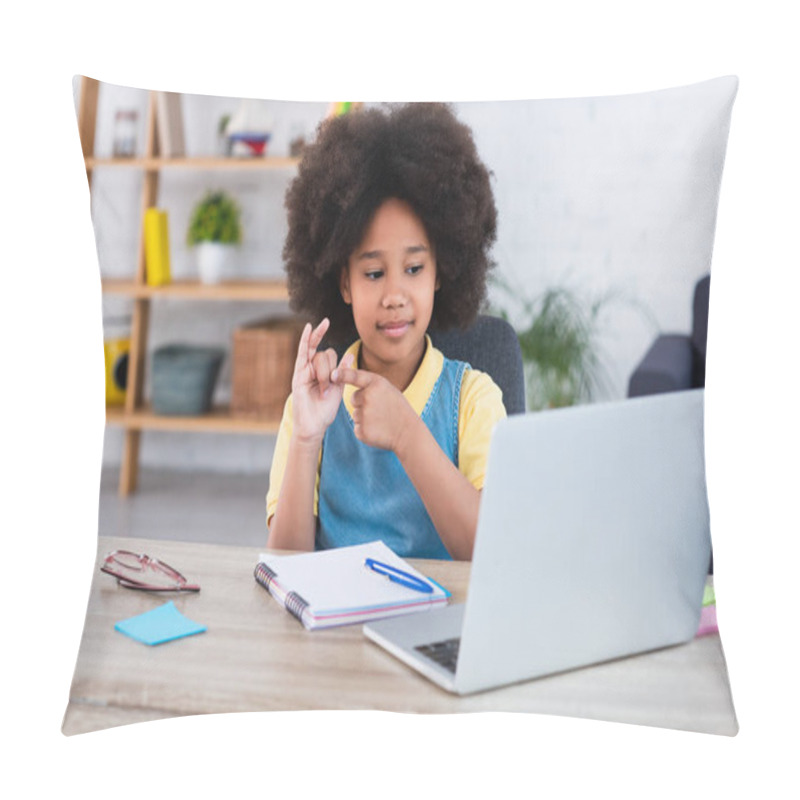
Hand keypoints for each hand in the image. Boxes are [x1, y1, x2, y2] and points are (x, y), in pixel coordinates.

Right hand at [291, 319, 352, 443]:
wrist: (314, 426)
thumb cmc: (325, 411)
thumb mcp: (338, 389)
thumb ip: (343, 372)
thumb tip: (350, 355)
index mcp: (324, 372)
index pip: (330, 354)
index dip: (334, 353)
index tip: (329, 324)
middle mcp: (313, 369)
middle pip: (325, 354)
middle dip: (330, 369)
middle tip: (330, 386)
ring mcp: (304, 371)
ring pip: (317, 357)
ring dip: (324, 373)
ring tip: (323, 390)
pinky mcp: (298, 375)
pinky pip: (302, 354)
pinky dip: (305, 340)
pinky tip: (309, 328)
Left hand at [332, 365, 415, 451]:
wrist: (408, 433)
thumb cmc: (398, 409)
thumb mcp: (389, 390)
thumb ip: (370, 384)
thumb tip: (347, 378)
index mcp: (376, 384)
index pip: (354, 376)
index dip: (342, 374)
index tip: (333, 374)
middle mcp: (368, 397)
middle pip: (354, 399)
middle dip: (363, 403)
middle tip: (381, 409)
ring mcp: (364, 415)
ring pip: (356, 414)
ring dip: (365, 417)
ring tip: (382, 420)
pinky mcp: (361, 430)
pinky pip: (357, 427)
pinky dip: (366, 429)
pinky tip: (378, 429)